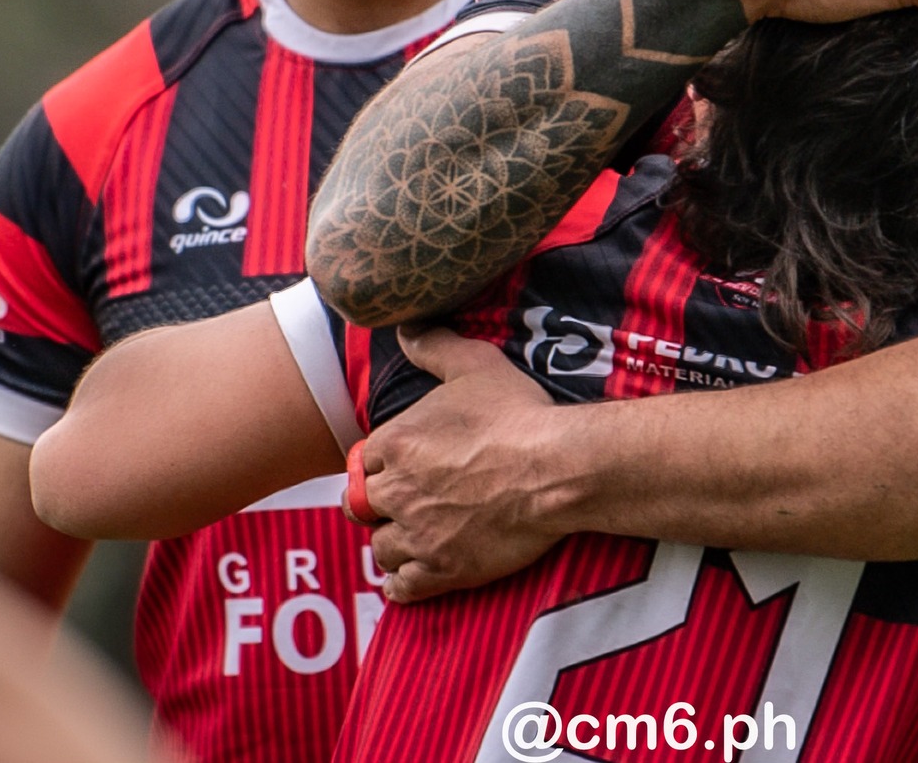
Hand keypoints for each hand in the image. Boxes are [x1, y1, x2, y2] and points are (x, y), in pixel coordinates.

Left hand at [358, 328, 565, 602]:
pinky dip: (404, 583)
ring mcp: (418, 536)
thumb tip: (405, 329)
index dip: (379, 464)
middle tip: (401, 503)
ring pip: (381, 549)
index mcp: (395, 444)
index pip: (362, 461)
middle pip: (360, 507)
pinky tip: (413, 576)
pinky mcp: (443, 571)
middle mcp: (396, 492)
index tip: (397, 466)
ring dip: (393, 543)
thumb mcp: (475, 364)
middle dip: (377, 505)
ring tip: (413, 538)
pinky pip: (403, 587)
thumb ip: (434, 346)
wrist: (556, 469)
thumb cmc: (517, 414)